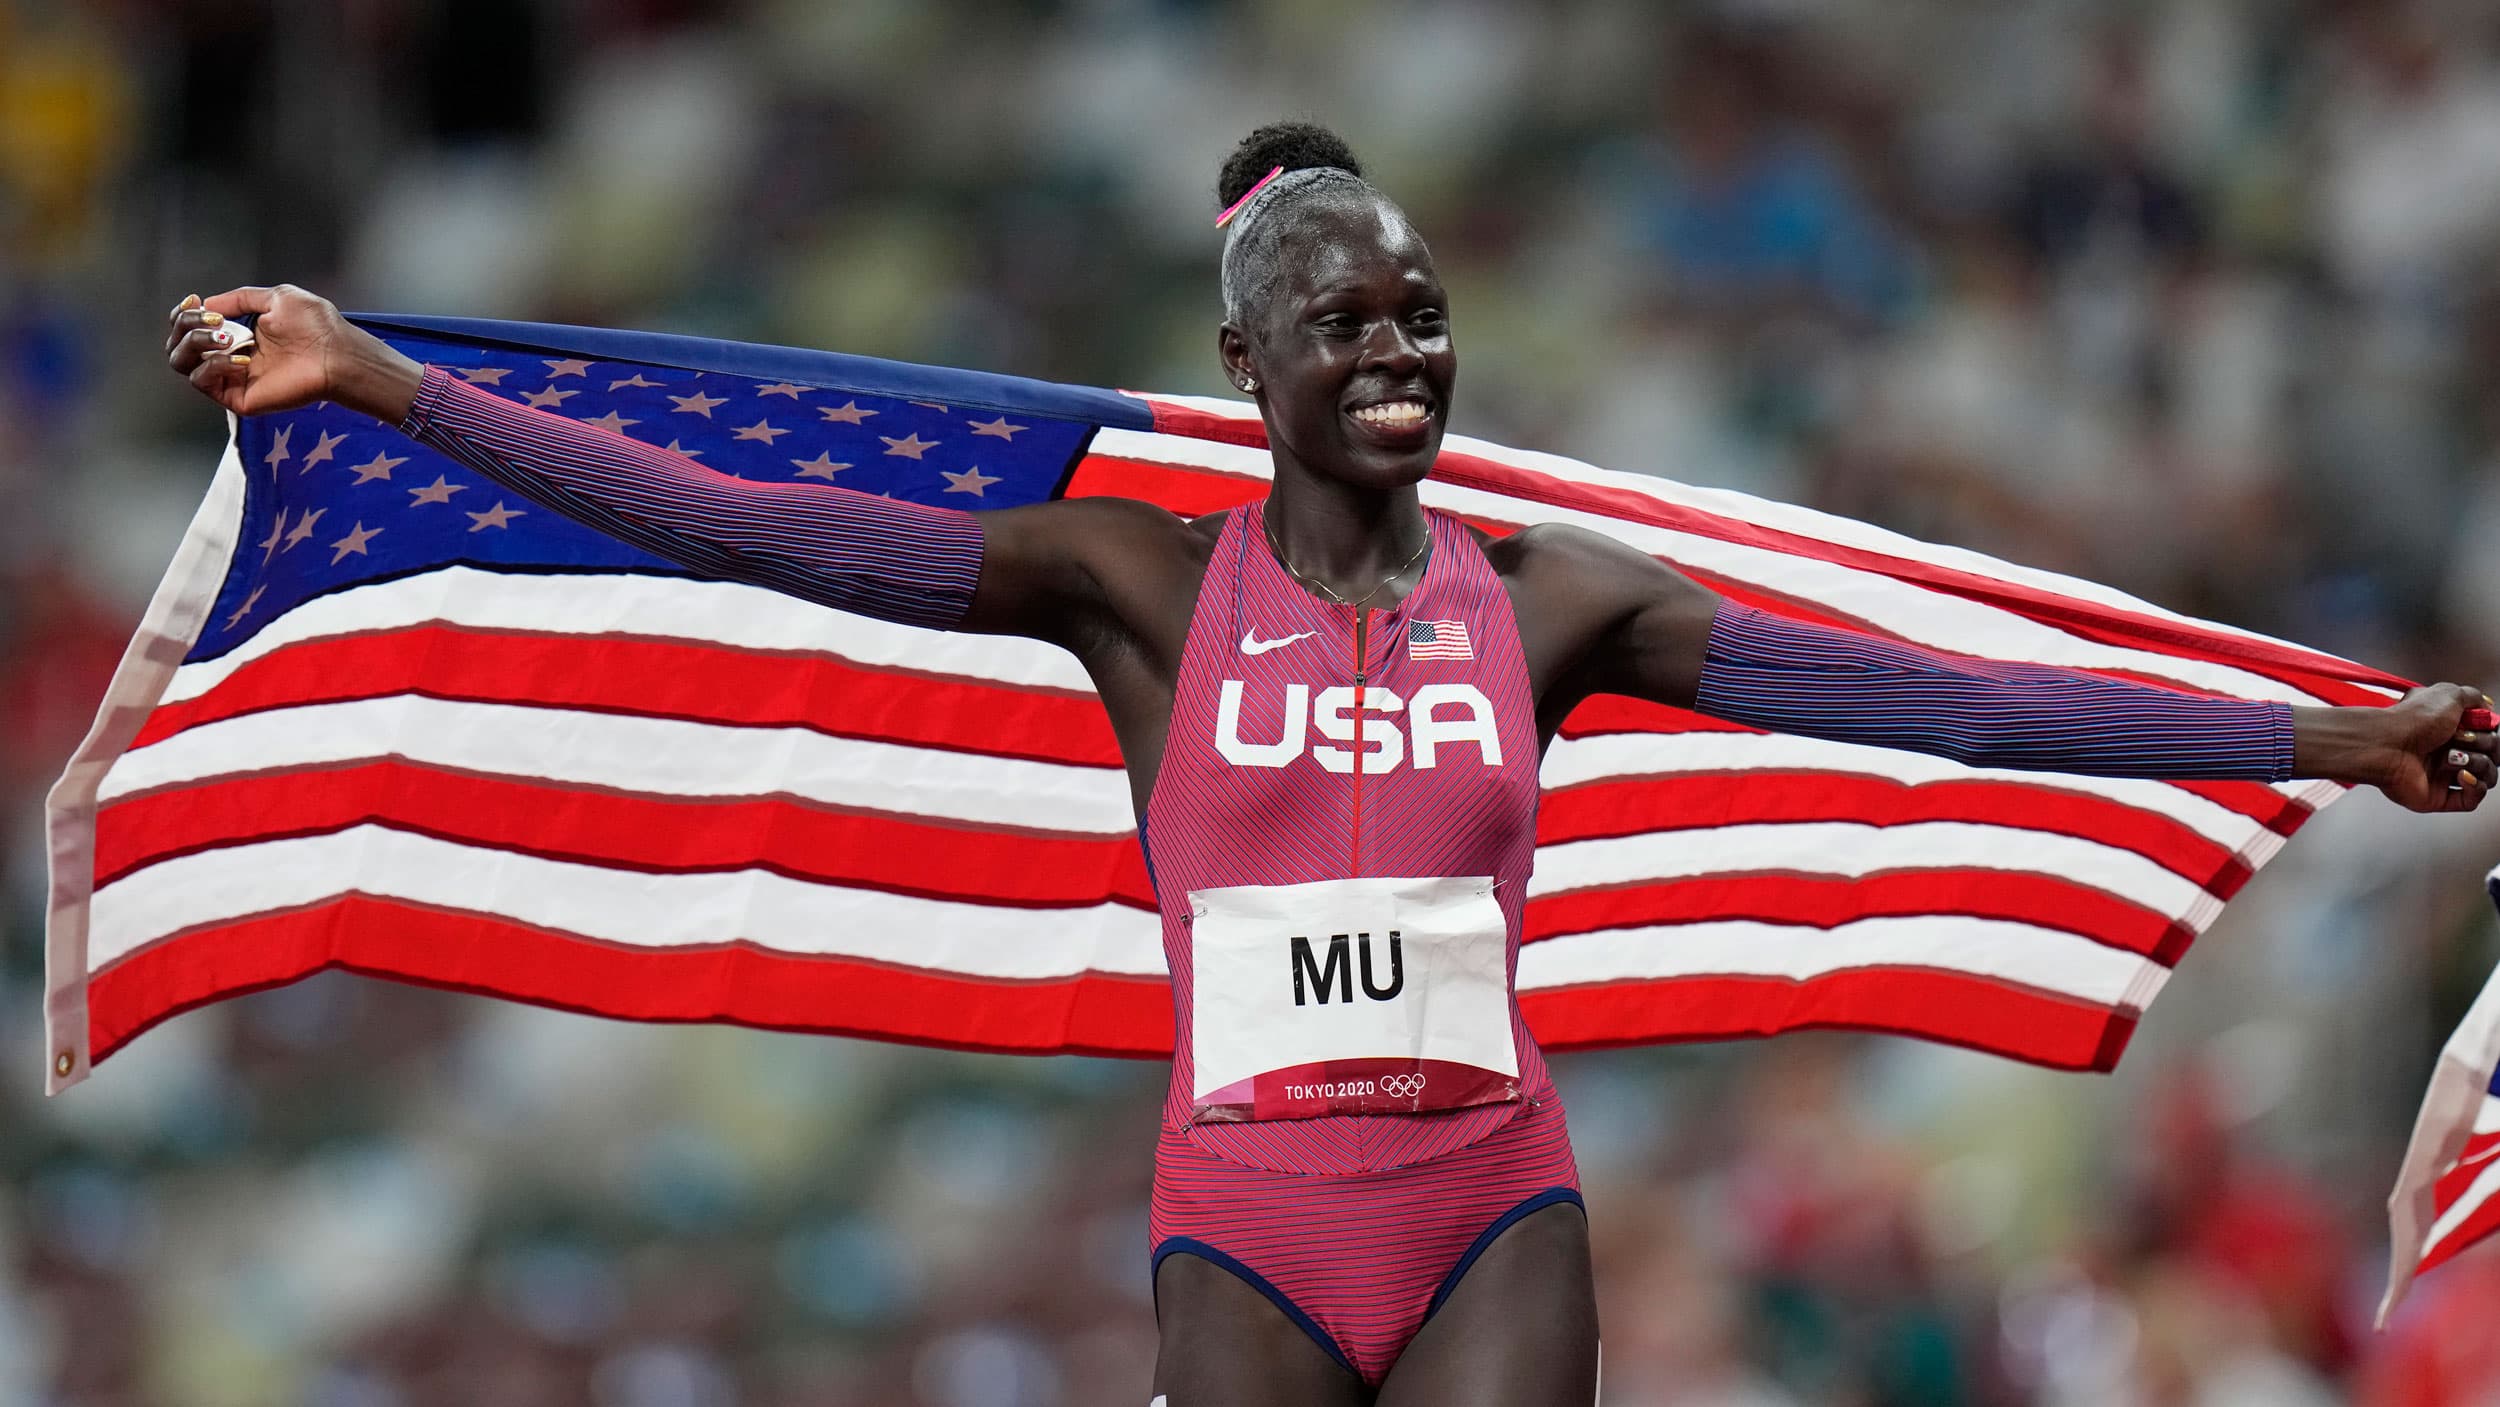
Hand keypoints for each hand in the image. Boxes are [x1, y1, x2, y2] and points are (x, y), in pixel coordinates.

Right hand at [164, 285, 420, 422]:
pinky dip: (214, 365)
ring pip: (181, 363)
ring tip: (226, 337)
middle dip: (186, 325)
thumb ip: (240, 298)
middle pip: (178, 345)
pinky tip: (241, 358)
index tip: (194, 300)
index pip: (188, 329)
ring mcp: (232, 379)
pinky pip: (202, 382)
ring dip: (195, 342)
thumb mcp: (276, 297)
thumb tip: (208, 304)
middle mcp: (229, 357)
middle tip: (213, 320)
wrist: (337, 353)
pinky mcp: (238, 398)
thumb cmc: (316, 325)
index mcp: (236, 335)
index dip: (183, 313)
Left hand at [2367, 683, 2496, 812]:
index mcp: (2450, 729)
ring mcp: (2443, 775)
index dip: (2491, 732)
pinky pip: (2472, 799)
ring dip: (2477, 763)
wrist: (2386, 744)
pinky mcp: (2439, 797)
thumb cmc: (2412, 720)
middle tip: (2459, 738)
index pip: (2490, 735)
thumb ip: (2472, 697)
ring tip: (2452, 757)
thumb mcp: (2448, 694)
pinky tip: (2461, 775)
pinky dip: (2474, 787)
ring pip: (2487, 776)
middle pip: (2492, 755)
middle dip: (2483, 744)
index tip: (2482, 725)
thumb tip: (2486, 706)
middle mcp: (2447, 750)